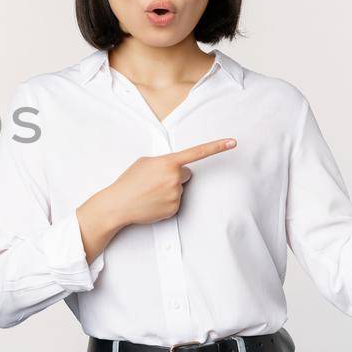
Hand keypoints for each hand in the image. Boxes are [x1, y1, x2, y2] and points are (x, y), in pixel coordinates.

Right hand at [95, 138, 238, 227]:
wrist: (118, 204)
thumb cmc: (129, 181)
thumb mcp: (145, 162)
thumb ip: (163, 161)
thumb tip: (174, 168)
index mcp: (168, 163)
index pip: (197, 152)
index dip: (217, 146)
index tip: (233, 142)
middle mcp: (175, 178)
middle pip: (186, 174)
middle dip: (175, 176)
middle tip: (155, 181)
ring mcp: (176, 195)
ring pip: (180, 189)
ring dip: (169, 190)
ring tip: (150, 193)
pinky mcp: (174, 209)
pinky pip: (176, 202)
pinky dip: (166, 202)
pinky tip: (152, 202)